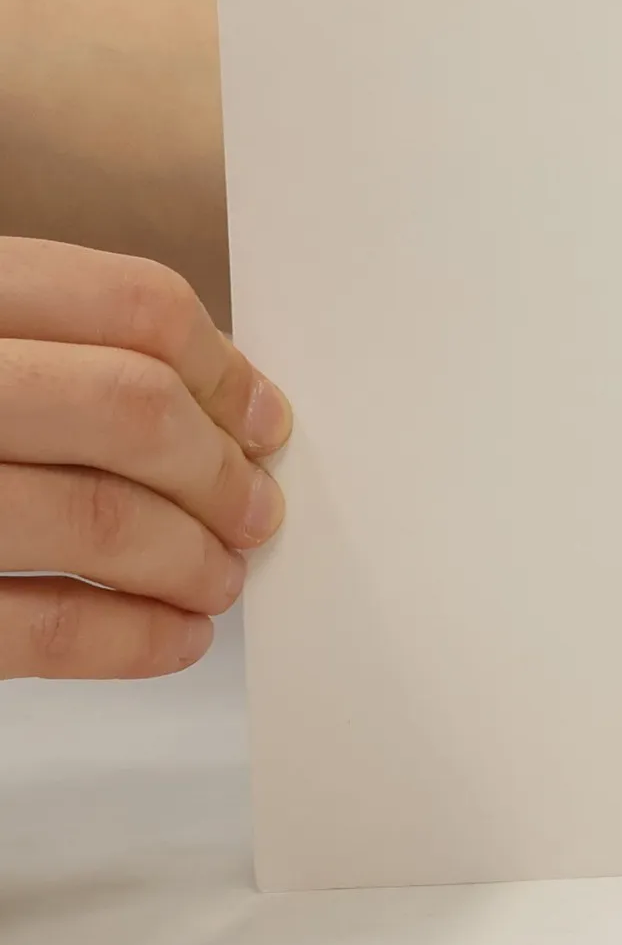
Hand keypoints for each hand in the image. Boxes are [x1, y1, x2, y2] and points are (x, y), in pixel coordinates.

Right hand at [0, 239, 290, 677]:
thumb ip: (46, 347)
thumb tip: (214, 405)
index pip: (129, 306)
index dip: (224, 367)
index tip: (264, 418)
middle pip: (128, 407)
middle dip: (216, 469)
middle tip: (254, 507)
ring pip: (94, 517)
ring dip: (188, 557)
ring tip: (218, 577)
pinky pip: (33, 628)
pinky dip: (127, 639)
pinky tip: (171, 637)